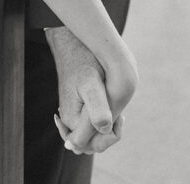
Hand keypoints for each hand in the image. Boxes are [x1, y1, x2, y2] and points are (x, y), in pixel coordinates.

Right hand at [46, 27, 134, 155]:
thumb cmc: (83, 61)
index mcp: (72, 120)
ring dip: (106, 127)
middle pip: (92, 143)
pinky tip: (107, 105)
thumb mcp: (92, 84)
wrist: (73, 44)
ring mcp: (71, 114)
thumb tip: (104, 130)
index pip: (94, 146)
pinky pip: (89, 123)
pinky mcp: (75, 106)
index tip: (120, 117)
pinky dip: (101, 119)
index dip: (111, 137)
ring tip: (115, 109)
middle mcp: (69, 120)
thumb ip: (96, 109)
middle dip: (109, 134)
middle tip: (119, 115)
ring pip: (92, 134)